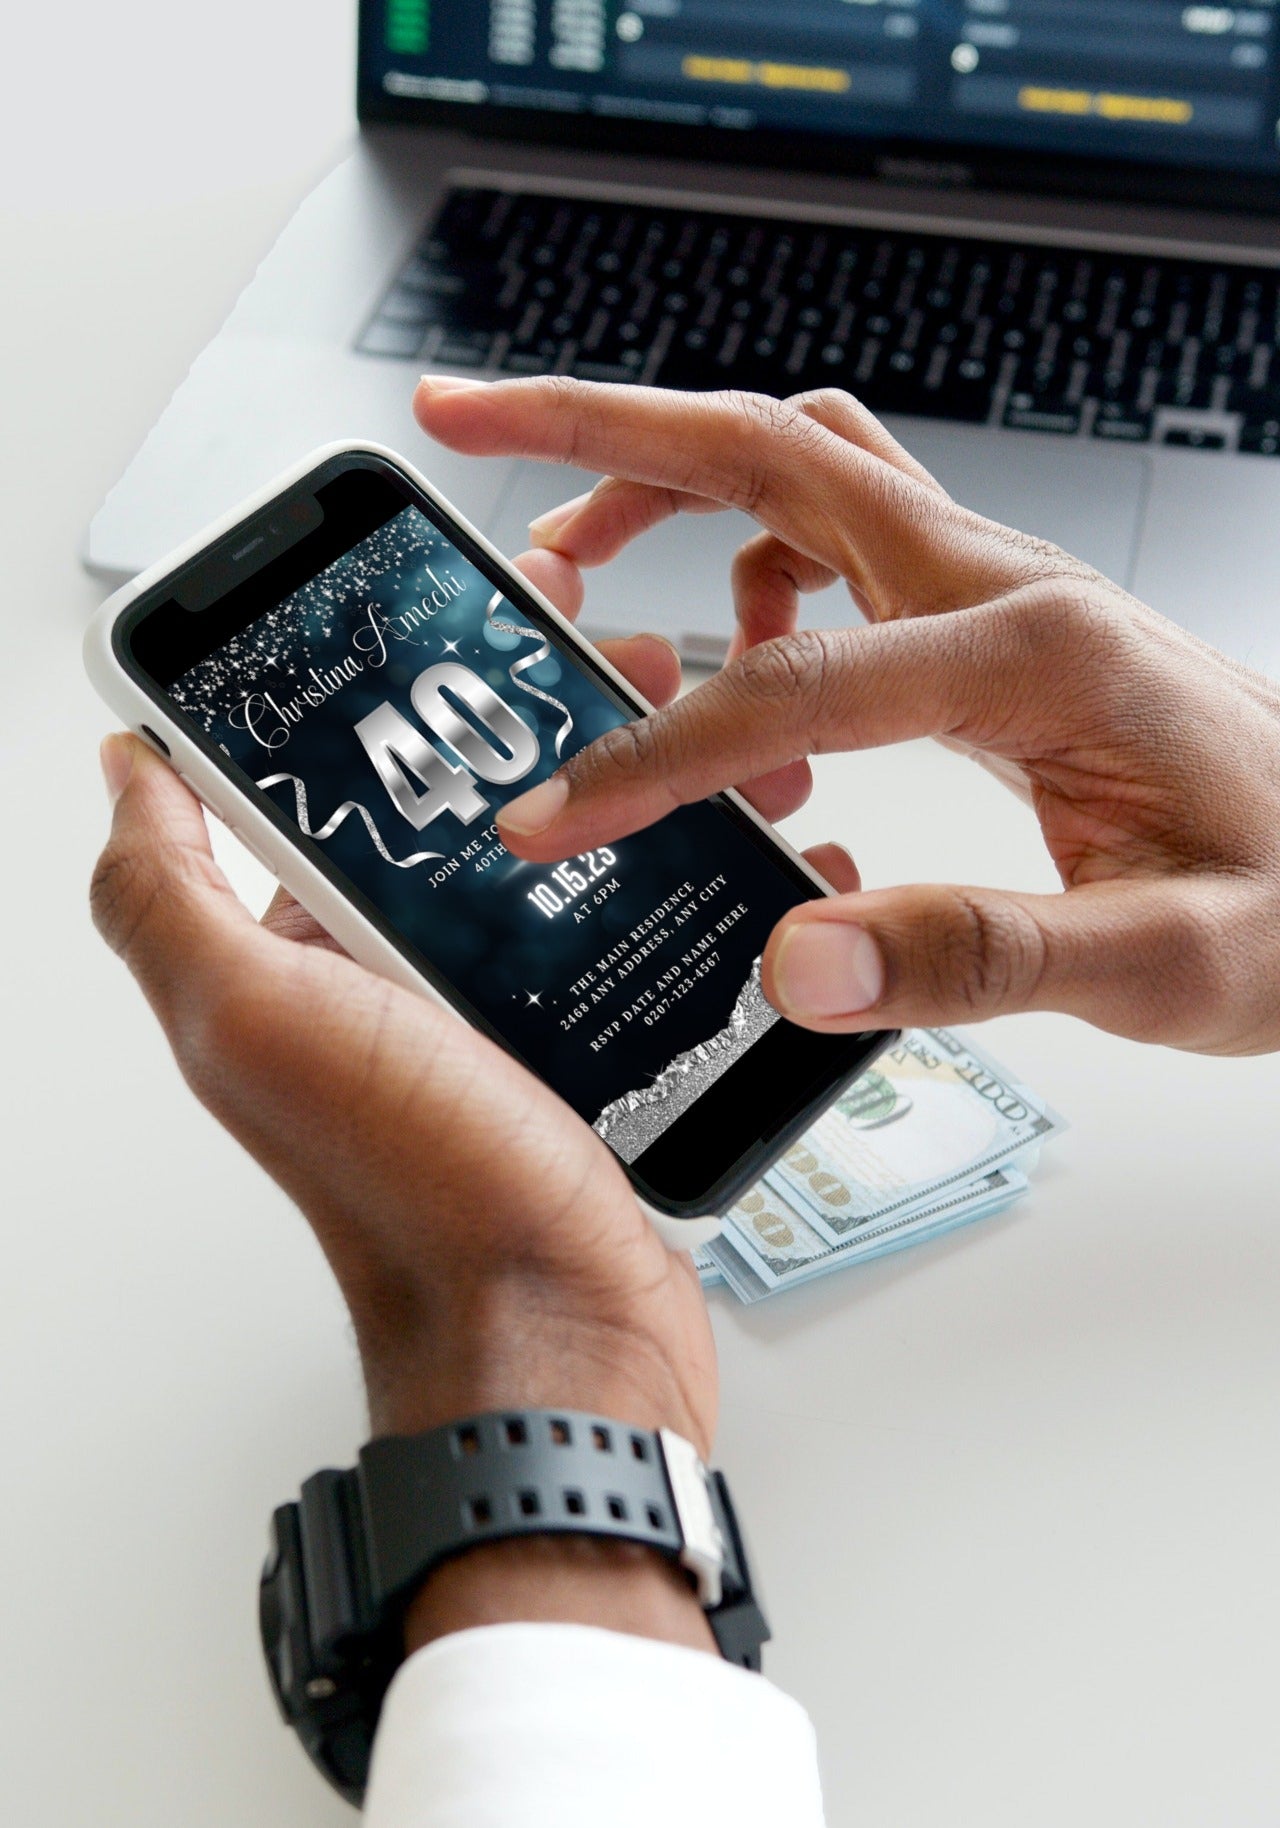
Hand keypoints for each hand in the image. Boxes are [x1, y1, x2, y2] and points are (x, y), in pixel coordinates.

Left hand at [90, 553, 724, 1653]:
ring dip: (632, 785)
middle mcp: (386, 979)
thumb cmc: (416, 1183)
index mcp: (299, 951)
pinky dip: (679, 879)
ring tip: (711, 738)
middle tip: (628, 664)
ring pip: (561, 857)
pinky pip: (623, 933)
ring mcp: (489, 1014)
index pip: (333, 779)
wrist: (558, 1335)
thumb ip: (165, 894)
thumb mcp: (251, 1017)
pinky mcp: (579, 1050)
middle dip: (544, 718)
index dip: (392, 688)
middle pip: (463, 804)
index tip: (469, 615)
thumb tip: (121, 764)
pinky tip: (739, 842)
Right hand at [415, 376, 1279, 1056]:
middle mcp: (1001, 588)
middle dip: (600, 429)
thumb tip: (795, 964)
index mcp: (1034, 657)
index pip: (792, 684)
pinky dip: (740, 568)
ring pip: (794, 470)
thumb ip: (980, 960)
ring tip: (565, 566)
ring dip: (662, 481)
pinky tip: (732, 666)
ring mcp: (988, 589)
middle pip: (770, 452)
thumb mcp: (1160, 965)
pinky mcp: (978, 620)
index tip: (555, 816)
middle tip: (463, 425)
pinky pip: (831, 542)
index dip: (654, 753)